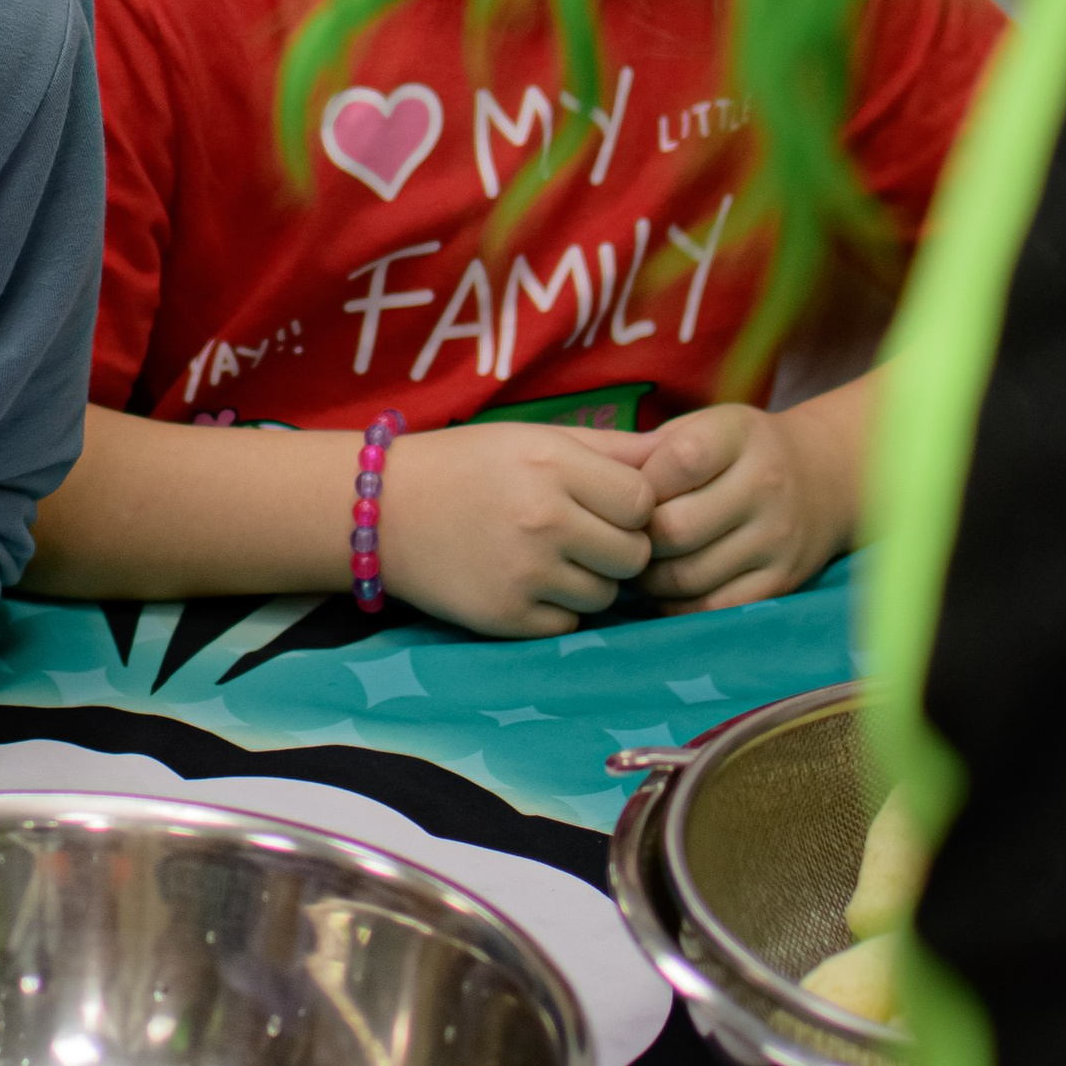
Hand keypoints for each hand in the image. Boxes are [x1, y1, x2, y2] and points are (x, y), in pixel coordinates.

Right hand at [379, 421, 656, 638]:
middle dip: (618, 549)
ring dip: (588, 581)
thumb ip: (613, 449)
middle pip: (633, 555)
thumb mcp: (536, 439)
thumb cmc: (469, 466)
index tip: (605, 504)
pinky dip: (556, 610)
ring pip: (604, 595)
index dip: (633, 508)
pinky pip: (568, 625)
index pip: (644, 503)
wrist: (383, 511)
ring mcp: (524, 573)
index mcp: (553, 465)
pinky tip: (525, 582)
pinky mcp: (506, 618)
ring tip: (549, 557)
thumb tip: (682, 456)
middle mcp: (543, 519)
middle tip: (582, 535)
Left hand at [638, 393, 856, 610]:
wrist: (824, 477)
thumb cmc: (737, 452)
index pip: (676, 462)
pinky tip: (666, 590)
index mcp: (739, 436)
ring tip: (637, 565)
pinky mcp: (782, 580)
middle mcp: (765, 484)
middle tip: (619, 540)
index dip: (637, 485)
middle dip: (636, 539)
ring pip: (690, 575)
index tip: (625, 496)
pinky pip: (714, 607)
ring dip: (649, 579)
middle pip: (676, 528)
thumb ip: (650, 449)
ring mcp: (777, 537)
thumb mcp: (703, 427)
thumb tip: (591, 483)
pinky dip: (678, 605)